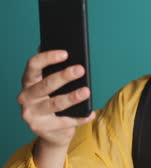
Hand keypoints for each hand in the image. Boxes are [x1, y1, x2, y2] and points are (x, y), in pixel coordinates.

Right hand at [17, 50, 95, 165]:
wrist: (51, 131)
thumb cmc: (54, 99)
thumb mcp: (53, 85)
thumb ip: (56, 70)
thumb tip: (72, 53)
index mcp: (28, 81)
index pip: (33, 66)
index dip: (48, 58)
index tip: (65, 53)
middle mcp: (26, 97)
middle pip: (45, 85)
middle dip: (63, 76)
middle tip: (80, 69)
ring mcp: (32, 114)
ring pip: (54, 103)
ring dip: (72, 97)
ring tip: (86, 91)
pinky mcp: (41, 128)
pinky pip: (64, 122)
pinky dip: (79, 118)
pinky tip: (90, 113)